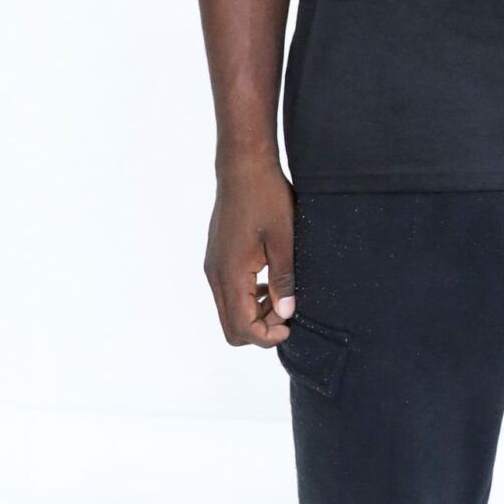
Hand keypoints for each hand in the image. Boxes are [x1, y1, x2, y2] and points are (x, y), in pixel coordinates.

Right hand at [205, 157, 297, 347]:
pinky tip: (268, 282)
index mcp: (231, 274)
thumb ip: (284, 280)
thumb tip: (285, 313)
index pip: (241, 328)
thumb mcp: (284, 240)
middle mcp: (215, 275)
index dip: (266, 337)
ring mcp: (213, 267)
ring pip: (229, 311)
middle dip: (259, 329)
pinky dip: (247, 298)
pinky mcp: (216, 258)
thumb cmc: (266, 198)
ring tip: (282, 295)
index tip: (290, 325)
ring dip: (254, 313)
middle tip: (286, 311)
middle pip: (231, 327)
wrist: (243, 167)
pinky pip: (227, 293)